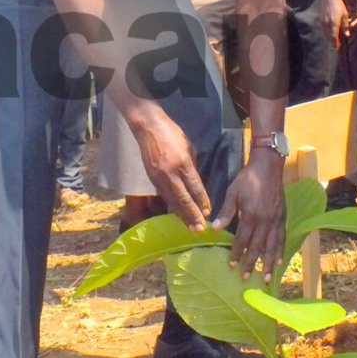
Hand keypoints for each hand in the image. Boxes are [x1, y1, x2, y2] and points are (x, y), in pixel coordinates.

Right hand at [133, 113, 210, 231]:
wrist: (149, 128)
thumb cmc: (173, 134)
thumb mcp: (189, 147)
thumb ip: (192, 167)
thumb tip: (196, 184)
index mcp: (183, 163)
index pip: (195, 187)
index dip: (201, 201)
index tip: (207, 212)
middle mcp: (171, 173)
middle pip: (183, 199)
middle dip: (192, 215)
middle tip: (200, 229)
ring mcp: (159, 178)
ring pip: (172, 201)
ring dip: (182, 215)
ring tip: (190, 228)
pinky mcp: (152, 179)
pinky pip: (164, 196)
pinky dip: (172, 206)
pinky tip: (178, 214)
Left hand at [212, 150, 284, 281]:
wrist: (268, 167)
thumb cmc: (248, 179)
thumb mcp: (233, 193)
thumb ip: (226, 212)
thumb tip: (215, 228)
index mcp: (251, 215)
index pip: (242, 239)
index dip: (237, 253)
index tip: (231, 265)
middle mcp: (265, 221)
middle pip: (257, 246)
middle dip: (251, 263)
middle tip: (246, 277)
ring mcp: (276, 220)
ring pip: (272, 246)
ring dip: (267, 263)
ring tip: (265, 278)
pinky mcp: (283, 217)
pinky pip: (282, 237)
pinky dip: (280, 251)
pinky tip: (278, 261)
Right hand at [320, 0, 349, 48]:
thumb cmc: (339, 5)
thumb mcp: (345, 15)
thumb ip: (345, 26)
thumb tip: (347, 35)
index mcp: (334, 24)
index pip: (334, 37)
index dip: (336, 43)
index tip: (338, 48)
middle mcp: (327, 24)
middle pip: (329, 37)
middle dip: (332, 42)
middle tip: (335, 47)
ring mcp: (322, 22)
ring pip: (325, 34)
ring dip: (328, 38)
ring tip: (332, 42)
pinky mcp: (320, 19)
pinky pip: (323, 29)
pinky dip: (326, 33)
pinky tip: (328, 34)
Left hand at [340, 0, 356, 27]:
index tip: (356, 24)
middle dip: (354, 22)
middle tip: (350, 26)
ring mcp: (355, 9)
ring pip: (353, 17)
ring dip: (350, 21)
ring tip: (347, 24)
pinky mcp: (350, 8)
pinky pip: (349, 15)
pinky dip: (347, 17)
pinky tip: (345, 20)